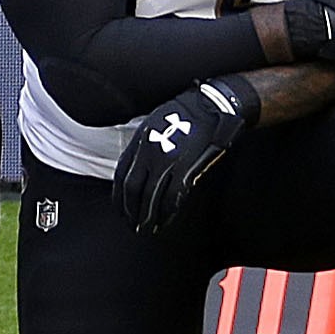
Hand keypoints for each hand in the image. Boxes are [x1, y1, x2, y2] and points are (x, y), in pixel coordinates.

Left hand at [114, 72, 259, 232]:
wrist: (215, 105)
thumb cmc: (189, 113)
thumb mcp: (156, 122)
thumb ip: (145, 146)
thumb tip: (139, 170)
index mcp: (140, 139)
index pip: (121, 174)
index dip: (119, 197)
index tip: (121, 210)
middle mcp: (149, 150)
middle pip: (133, 189)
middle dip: (131, 210)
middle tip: (133, 225)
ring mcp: (167, 159)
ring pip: (151, 196)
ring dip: (148, 216)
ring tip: (148, 228)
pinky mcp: (186, 167)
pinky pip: (173, 195)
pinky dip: (168, 211)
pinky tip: (167, 219)